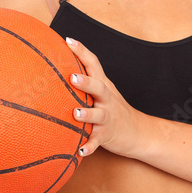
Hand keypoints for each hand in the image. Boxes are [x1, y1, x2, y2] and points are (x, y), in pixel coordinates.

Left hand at [66, 37, 142, 157]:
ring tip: (75, 113)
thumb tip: (53, 68)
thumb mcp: (102, 92)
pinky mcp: (108, 135)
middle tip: (72, 78)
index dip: (82, 52)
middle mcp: (107, 99)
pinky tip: (80, 152)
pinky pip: (98, 141)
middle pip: (99, 87)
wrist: (139, 131)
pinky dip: (90, 146)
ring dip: (87, 114)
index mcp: (103, 86)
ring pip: (99, 114)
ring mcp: (108, 117)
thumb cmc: (111, 109)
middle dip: (86, 82)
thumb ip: (84, 81)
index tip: (68, 40)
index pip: (94, 64)